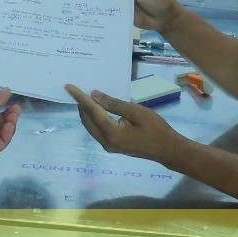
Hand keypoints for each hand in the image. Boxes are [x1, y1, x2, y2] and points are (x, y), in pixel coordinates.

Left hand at [65, 84, 180, 162]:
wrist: (168, 149)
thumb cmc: (156, 129)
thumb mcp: (136, 112)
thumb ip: (114, 104)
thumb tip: (94, 95)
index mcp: (111, 133)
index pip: (91, 111)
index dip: (80, 98)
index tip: (69, 87)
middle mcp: (105, 141)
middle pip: (87, 120)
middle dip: (81, 104)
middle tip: (76, 89)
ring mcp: (108, 146)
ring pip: (91, 126)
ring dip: (86, 112)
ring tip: (84, 97)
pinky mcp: (113, 146)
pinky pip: (97, 130)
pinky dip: (94, 119)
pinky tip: (96, 109)